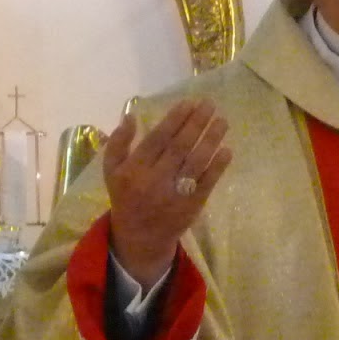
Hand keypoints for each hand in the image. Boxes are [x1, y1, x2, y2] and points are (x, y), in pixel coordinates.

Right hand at [104, 98, 231, 288]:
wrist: (140, 236)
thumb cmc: (126, 196)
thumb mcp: (111, 171)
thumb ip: (118, 143)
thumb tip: (130, 116)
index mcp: (134, 170)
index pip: (158, 139)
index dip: (175, 120)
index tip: (189, 103)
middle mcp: (154, 180)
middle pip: (180, 147)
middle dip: (196, 123)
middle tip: (210, 105)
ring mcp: (175, 194)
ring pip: (195, 162)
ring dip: (211, 140)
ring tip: (222, 122)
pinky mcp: (191, 205)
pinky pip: (206, 183)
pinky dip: (217, 167)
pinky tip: (226, 150)